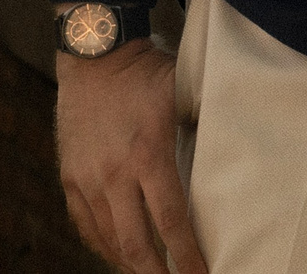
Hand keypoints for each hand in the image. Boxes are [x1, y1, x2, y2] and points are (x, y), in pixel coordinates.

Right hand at [55, 41, 206, 273]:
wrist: (94, 54)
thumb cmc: (146, 71)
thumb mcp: (183, 92)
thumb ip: (204, 124)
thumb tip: (236, 148)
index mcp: (148, 155)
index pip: (170, 220)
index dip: (187, 256)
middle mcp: (114, 174)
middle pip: (135, 243)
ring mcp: (88, 178)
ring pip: (107, 239)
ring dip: (130, 264)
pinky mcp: (70, 177)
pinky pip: (84, 224)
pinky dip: (101, 245)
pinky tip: (116, 255)